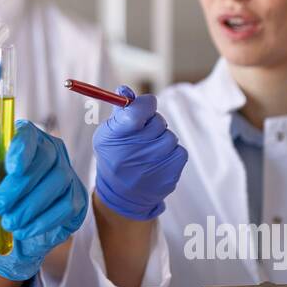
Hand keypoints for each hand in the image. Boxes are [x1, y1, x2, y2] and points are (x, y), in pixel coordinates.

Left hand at [0, 122, 87, 280]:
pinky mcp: (77, 200)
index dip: (22, 148)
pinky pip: (67, 206)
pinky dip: (43, 221)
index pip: (28, 133)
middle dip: (19, 185)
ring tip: (8, 223)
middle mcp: (50, 152)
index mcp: (24, 141)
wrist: (3, 241)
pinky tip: (23, 231)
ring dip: (30, 206)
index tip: (11, 168)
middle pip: (45, 158)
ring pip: (58, 182)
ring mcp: (67, 175)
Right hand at [92, 86, 187, 219]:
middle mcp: (134, 150)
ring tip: (148, 152)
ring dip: (161, 140)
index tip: (144, 106)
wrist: (123, 197)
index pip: (137, 110)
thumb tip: (125, 89)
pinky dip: (170, 153)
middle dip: (152, 124)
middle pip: (157, 121)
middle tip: (142, 136)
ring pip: (169, 136)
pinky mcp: (171, 173)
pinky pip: (179, 150)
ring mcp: (154, 163)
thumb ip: (120, 111)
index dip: (144, 104)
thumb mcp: (108, 134)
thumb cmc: (114, 158)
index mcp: (115, 137)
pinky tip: (158, 162)